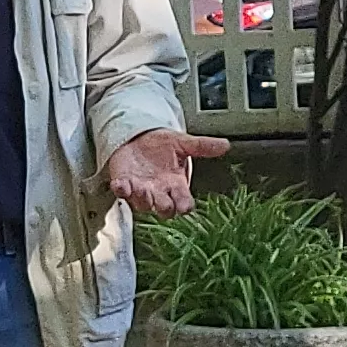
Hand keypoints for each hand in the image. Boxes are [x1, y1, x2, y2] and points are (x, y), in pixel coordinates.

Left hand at [108, 128, 230, 215]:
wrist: (138, 138)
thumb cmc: (161, 145)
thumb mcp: (182, 143)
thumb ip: (202, 146)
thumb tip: (225, 145)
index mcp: (176, 185)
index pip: (184, 201)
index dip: (184, 205)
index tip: (186, 206)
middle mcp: (159, 192)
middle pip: (164, 208)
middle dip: (163, 207)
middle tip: (163, 201)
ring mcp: (141, 190)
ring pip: (143, 204)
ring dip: (142, 199)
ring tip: (142, 189)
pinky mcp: (124, 184)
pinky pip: (122, 192)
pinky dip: (121, 190)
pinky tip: (121, 185)